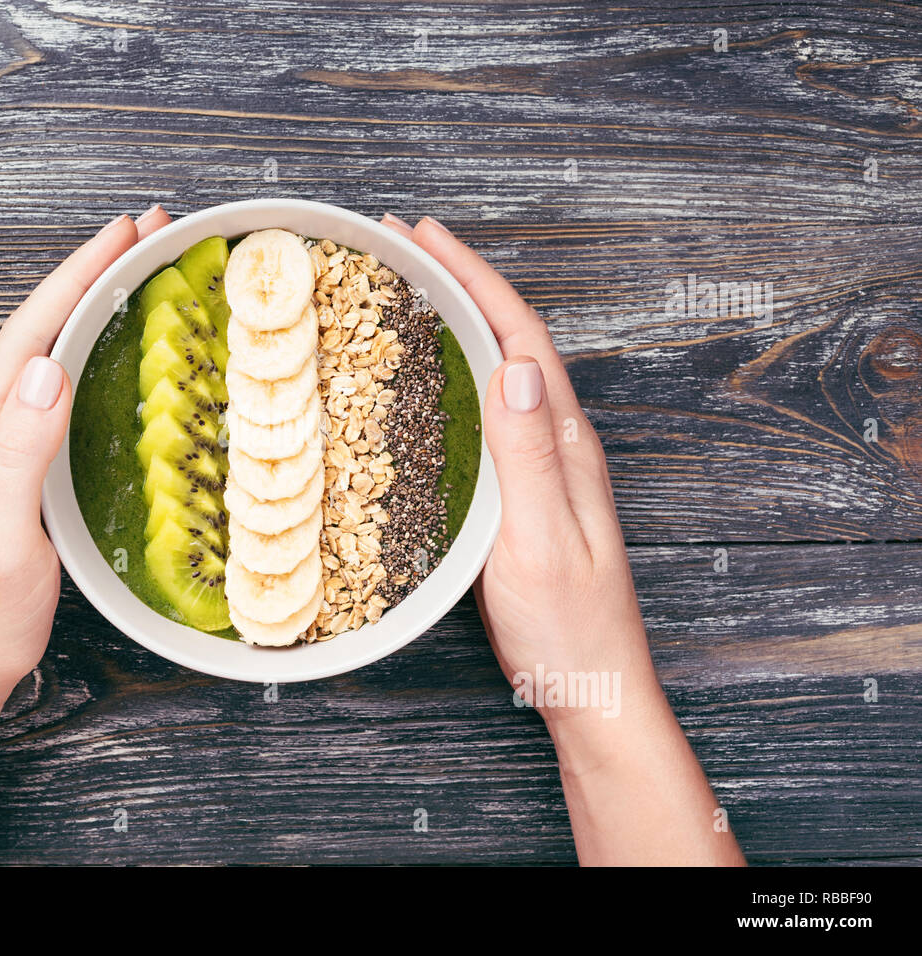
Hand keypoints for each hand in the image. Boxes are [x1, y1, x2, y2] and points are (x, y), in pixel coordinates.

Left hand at [0, 206, 173, 703]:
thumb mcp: (0, 540)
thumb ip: (18, 453)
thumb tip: (45, 367)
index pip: (30, 334)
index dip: (78, 276)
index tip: (124, 232)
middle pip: (37, 328)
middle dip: (90, 271)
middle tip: (146, 230)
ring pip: (45, 351)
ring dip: (89, 301)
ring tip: (136, 266)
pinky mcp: (11, 463)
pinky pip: (51, 386)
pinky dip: (86, 346)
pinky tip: (109, 341)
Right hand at [379, 214, 743, 864]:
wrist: (591, 690)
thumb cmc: (569, 629)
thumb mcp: (541, 544)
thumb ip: (529, 459)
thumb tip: (520, 368)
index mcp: (565, 446)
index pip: (522, 338)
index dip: (474, 280)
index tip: (425, 236)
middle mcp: (558, 446)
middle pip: (511, 341)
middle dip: (461, 283)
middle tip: (404, 244)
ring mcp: (542, 470)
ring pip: (500, 372)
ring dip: (458, 322)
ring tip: (409, 291)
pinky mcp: (522, 496)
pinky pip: (487, 414)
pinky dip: (455, 376)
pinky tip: (428, 380)